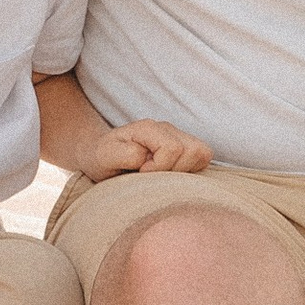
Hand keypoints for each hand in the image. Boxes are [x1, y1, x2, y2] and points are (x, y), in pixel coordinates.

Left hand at [79, 114, 213, 180]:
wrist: (101, 154)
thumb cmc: (102, 157)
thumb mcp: (105, 156)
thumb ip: (126, 155)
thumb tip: (148, 158)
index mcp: (149, 128)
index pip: (173, 148)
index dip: (160, 167)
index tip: (141, 173)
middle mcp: (167, 128)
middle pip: (194, 150)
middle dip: (175, 171)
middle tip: (153, 176)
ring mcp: (178, 137)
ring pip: (203, 153)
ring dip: (185, 171)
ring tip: (162, 175)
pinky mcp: (185, 148)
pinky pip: (203, 159)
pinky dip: (191, 171)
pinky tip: (171, 175)